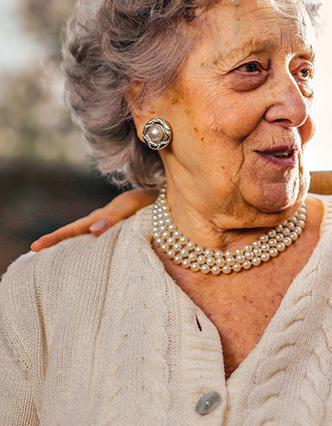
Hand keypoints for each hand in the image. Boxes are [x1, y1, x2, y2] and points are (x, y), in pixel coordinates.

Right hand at [30, 188, 157, 251]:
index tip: (36, 247)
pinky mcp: (124, 232)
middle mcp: (104, 222)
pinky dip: (93, 248)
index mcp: (103, 216)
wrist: (170, 199)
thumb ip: (113, 217)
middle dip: (57, 242)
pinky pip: (104, 242)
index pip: (75, 228)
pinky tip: (88, 260)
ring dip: (73, 247)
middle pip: (77, 233)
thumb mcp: (132, 205)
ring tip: (56, 260)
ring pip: (88, 238)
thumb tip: (92, 232)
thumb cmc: (151, 200)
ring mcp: (113, 227)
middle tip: (35, 251)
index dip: (56, 238)